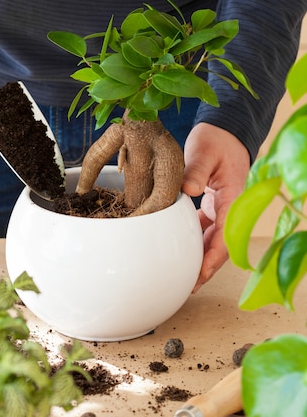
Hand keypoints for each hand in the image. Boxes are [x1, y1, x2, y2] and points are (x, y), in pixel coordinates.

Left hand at [182, 123, 249, 291]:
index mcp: (233, 197)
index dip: (215, 257)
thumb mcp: (204, 151)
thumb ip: (196, 170)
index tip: (202, 273)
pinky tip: (182, 251)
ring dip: (201, 256)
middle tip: (189, 285)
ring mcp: (222, 206)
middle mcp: (231, 206)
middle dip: (208, 266)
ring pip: (213, 238)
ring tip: (185, 275)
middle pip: (222, 243)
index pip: (227, 234)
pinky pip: (205, 227)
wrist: (224, 130)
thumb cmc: (216, 140)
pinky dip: (196, 240)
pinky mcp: (212, 203)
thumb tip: (188, 191)